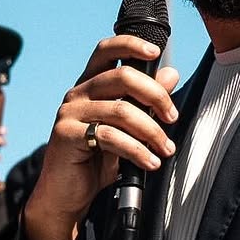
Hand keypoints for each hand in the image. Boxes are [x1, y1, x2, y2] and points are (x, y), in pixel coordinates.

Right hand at [24, 35, 179, 239]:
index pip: (106, 51)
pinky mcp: (66, 136)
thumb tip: (171, 73)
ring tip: (166, 149)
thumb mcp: (126, 129)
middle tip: (172, 117)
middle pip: (121, 76)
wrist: (66, 196)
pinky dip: (137, 150)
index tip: (156, 51)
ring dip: (152, 131)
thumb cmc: (95, 161)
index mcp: (89, 86)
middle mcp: (76, 94)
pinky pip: (110, 136)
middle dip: (155, 95)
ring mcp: (69, 114)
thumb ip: (145, 101)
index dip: (130, 44)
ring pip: (121, 110)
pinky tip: (150, 162)